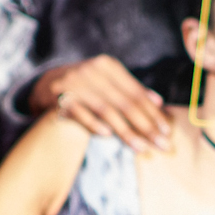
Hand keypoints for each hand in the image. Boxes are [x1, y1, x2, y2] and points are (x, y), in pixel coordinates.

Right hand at [32, 55, 174, 152]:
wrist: (47, 84)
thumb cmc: (86, 86)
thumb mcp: (108, 82)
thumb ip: (132, 91)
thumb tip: (159, 103)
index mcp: (108, 66)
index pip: (136, 93)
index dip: (153, 113)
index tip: (167, 131)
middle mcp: (93, 72)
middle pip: (125, 103)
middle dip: (146, 126)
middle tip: (162, 145)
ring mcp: (76, 83)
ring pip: (106, 110)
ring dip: (126, 131)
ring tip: (142, 148)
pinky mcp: (60, 97)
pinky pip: (80, 113)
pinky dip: (94, 124)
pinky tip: (107, 136)